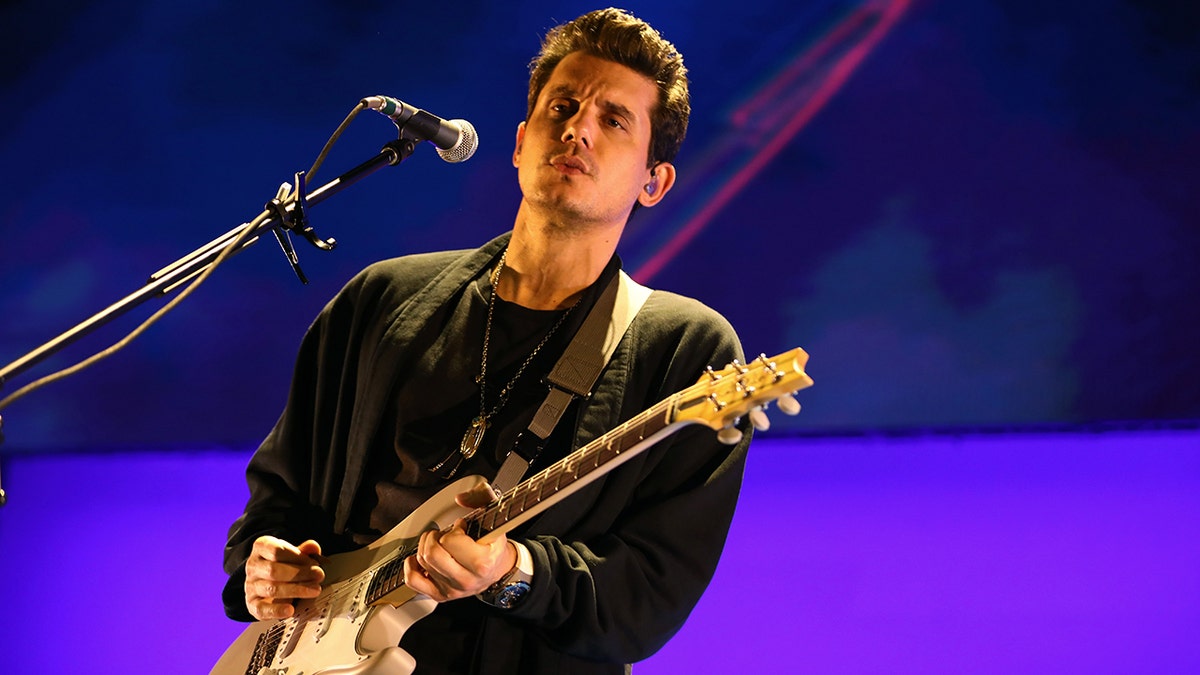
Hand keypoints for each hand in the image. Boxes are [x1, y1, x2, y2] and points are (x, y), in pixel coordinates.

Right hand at [244, 536, 325, 619]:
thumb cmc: (281, 564)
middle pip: (274, 570)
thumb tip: (313, 547)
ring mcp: (250, 586)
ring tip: (314, 590)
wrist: (265, 581)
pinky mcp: (252, 604)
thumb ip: (303, 551)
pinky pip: (261, 608)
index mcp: (261, 547)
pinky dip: (277, 610)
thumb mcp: (292, 553)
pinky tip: (291, 609)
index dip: (297, 557)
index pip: (277, 551)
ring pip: (271, 589)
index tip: (314, 563)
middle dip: (300, 574)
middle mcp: (253, 566)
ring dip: (296, 590)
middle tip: (318, 576)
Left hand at [403, 482, 515, 601]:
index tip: (461, 528)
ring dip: (426, 546)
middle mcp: (466, 579)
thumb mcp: (495, 519)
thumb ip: (482, 498)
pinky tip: (420, 558)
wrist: (497, 570)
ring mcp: (452, 590)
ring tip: (437, 543)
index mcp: (481, 563)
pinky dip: (411, 566)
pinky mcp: (440, 595)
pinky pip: (413, 581)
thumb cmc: (493, 546)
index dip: (455, 529)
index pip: (451, 541)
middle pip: (432, 553)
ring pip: (422, 562)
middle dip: (434, 537)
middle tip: (443, 534)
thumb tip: (461, 497)